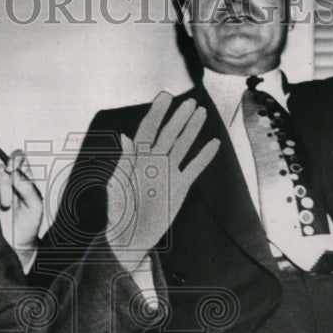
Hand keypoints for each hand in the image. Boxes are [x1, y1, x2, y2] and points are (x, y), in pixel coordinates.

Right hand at [0, 150, 43, 262]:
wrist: (11, 245)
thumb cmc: (26, 226)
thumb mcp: (34, 208)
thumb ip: (28, 188)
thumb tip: (16, 172)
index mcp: (21, 180)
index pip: (18, 158)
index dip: (15, 159)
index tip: (12, 170)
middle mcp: (5, 179)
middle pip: (0, 162)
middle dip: (0, 170)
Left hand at [105, 92, 219, 269]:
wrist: (132, 236)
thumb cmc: (119, 211)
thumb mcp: (119, 186)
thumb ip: (125, 161)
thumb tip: (125, 137)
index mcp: (138, 158)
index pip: (148, 129)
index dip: (157, 112)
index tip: (166, 96)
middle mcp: (155, 161)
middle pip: (169, 134)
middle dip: (179, 117)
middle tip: (190, 102)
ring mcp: (169, 172)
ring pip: (183, 146)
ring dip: (192, 130)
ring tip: (201, 113)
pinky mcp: (180, 186)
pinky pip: (195, 167)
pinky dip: (204, 156)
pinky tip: (214, 143)